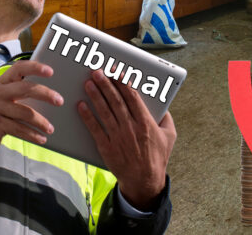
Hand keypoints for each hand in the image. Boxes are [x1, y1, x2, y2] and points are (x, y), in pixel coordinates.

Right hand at [0, 61, 62, 166]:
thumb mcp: (3, 99)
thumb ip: (20, 92)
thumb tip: (50, 92)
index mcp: (1, 83)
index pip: (18, 68)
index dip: (35, 67)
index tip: (50, 71)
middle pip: (25, 88)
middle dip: (45, 94)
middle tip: (60, 100)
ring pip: (25, 112)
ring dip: (41, 122)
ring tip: (50, 128)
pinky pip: (19, 129)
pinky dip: (32, 135)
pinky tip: (41, 138)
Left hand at [78, 69, 175, 210]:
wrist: (144, 181)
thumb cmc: (157, 157)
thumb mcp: (170, 136)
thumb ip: (166, 118)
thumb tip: (163, 104)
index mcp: (145, 122)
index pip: (132, 96)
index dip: (123, 82)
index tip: (116, 71)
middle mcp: (130, 127)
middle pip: (116, 100)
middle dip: (106, 84)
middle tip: (98, 71)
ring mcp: (117, 137)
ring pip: (104, 111)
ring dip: (96, 95)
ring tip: (89, 82)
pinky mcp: (106, 147)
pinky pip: (95, 129)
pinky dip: (87, 116)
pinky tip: (81, 106)